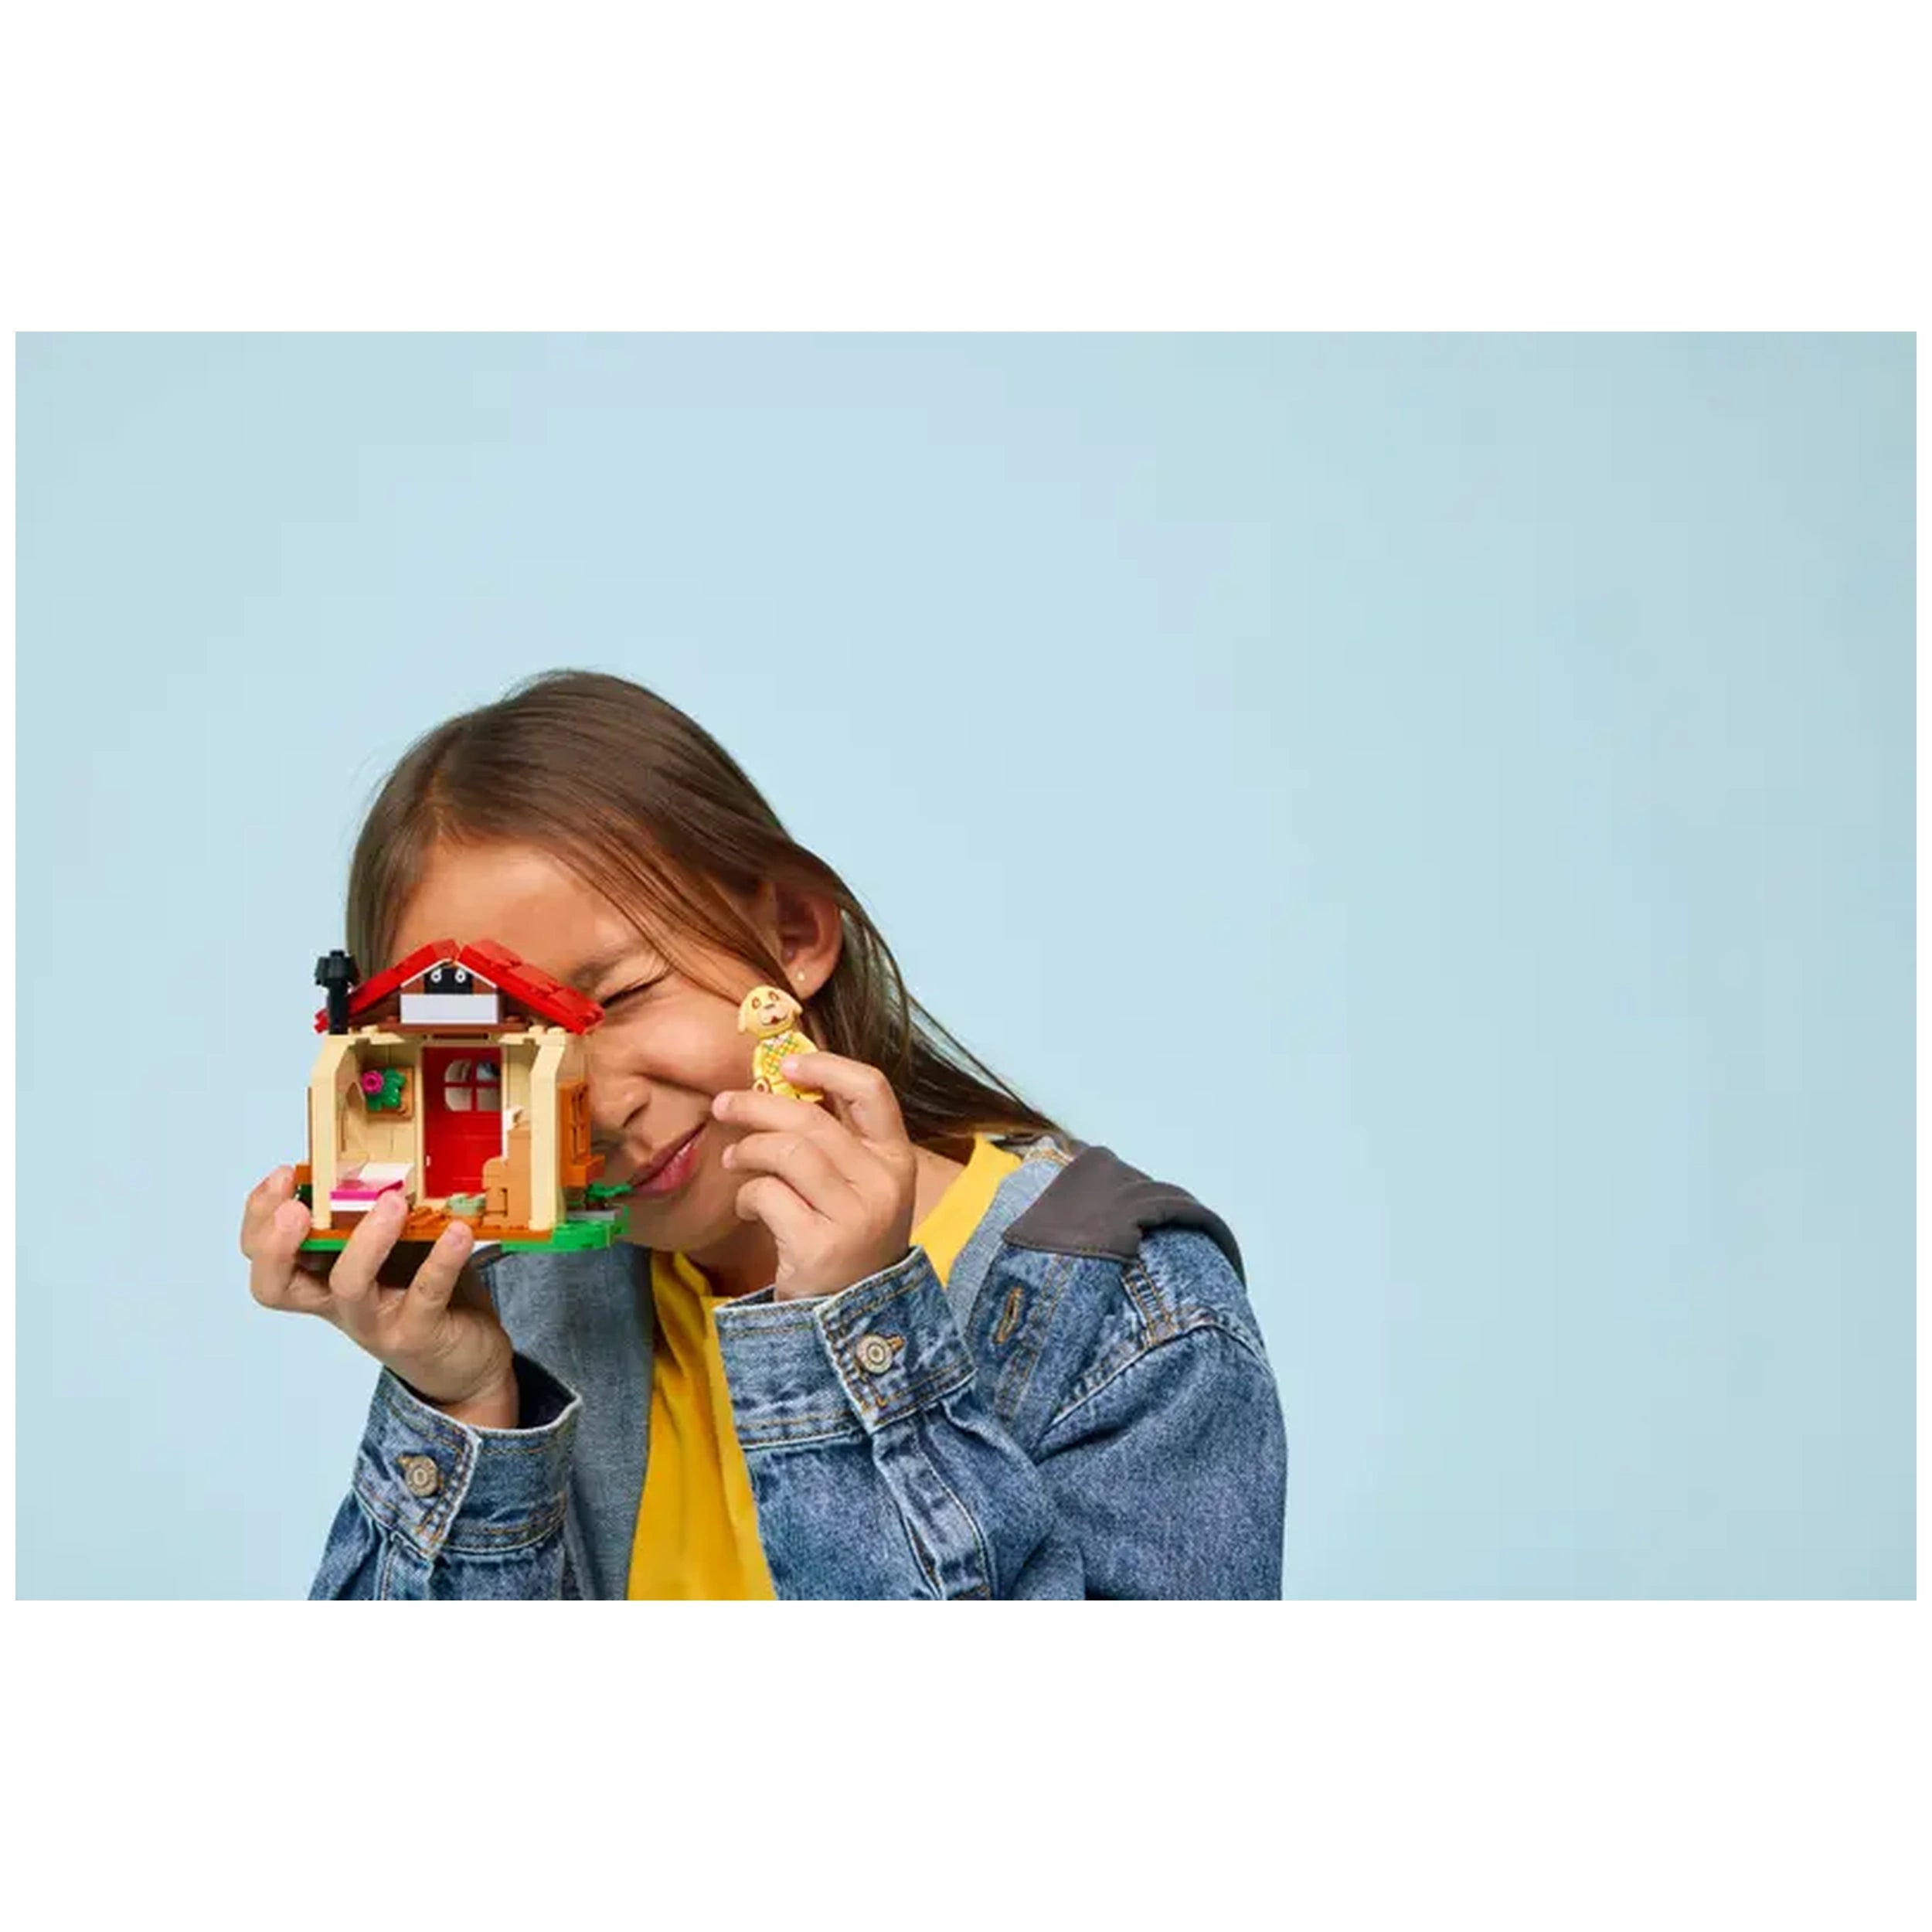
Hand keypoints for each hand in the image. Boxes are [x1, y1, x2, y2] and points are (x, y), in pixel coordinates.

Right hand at [241, 1167, 516, 1422]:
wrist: (466, 1359)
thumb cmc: (421, 1291)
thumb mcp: (394, 1247)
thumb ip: (378, 1213)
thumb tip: (383, 1158)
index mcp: (319, 1276)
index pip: (263, 1255)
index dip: (259, 1218)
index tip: (283, 1174)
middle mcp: (336, 1302)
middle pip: (276, 1285)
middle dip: (276, 1244)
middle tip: (297, 1207)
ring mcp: (374, 1322)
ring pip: (348, 1286)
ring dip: (366, 1241)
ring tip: (392, 1202)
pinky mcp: (417, 1334)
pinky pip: (424, 1294)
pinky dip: (441, 1261)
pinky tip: (458, 1232)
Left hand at [711, 1051, 917, 1301]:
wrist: (850, 1318)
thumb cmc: (846, 1239)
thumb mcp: (859, 1187)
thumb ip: (835, 1141)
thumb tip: (779, 1084)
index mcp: (896, 1159)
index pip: (871, 1089)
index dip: (827, 1067)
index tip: (787, 1065)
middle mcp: (884, 1183)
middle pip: (810, 1119)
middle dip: (757, 1105)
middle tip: (724, 1105)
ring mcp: (856, 1216)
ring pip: (786, 1152)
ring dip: (747, 1150)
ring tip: (734, 1160)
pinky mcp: (820, 1245)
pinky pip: (768, 1195)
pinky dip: (747, 1196)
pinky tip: (749, 1206)